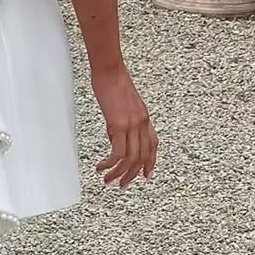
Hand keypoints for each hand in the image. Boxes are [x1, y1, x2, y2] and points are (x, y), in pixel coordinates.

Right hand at [91, 63, 156, 187]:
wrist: (109, 69)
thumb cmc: (112, 80)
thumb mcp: (122, 104)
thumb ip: (122, 121)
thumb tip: (114, 136)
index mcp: (144, 117)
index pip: (153, 145)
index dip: (150, 163)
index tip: (144, 175)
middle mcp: (142, 123)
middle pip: (142, 157)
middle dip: (131, 175)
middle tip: (120, 185)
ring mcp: (132, 125)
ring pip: (131, 159)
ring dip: (119, 173)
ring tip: (107, 180)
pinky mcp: (119, 125)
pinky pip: (118, 152)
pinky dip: (110, 164)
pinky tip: (101, 166)